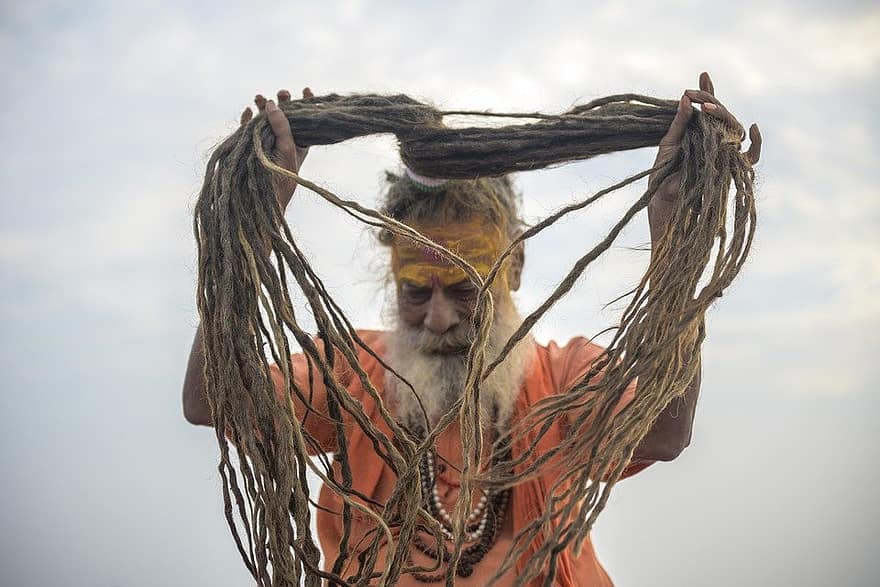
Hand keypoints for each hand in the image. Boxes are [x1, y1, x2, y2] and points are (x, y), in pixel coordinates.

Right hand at [240, 87, 313, 210]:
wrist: (263, 201)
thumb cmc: (282, 177)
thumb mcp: (288, 149)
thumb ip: (282, 126)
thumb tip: (273, 104)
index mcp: (299, 145)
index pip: (305, 121)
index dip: (306, 105)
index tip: (306, 90)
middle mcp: (283, 143)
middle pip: (283, 117)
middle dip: (282, 103)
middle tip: (282, 93)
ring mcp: (265, 145)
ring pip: (264, 121)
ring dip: (262, 108)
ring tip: (260, 97)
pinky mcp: (249, 149)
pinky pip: (247, 130)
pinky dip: (247, 120)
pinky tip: (248, 112)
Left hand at [647, 72, 761, 242]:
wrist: (666, 217)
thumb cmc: (660, 188)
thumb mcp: (665, 153)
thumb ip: (677, 127)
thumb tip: (685, 100)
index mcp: (694, 138)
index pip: (704, 111)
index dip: (706, 92)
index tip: (703, 73)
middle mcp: (711, 145)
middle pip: (723, 117)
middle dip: (712, 102)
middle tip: (695, 95)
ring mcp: (723, 157)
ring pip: (735, 130)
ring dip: (725, 116)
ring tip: (709, 109)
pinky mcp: (731, 173)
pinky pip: (752, 158)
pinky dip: (757, 144)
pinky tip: (753, 128)